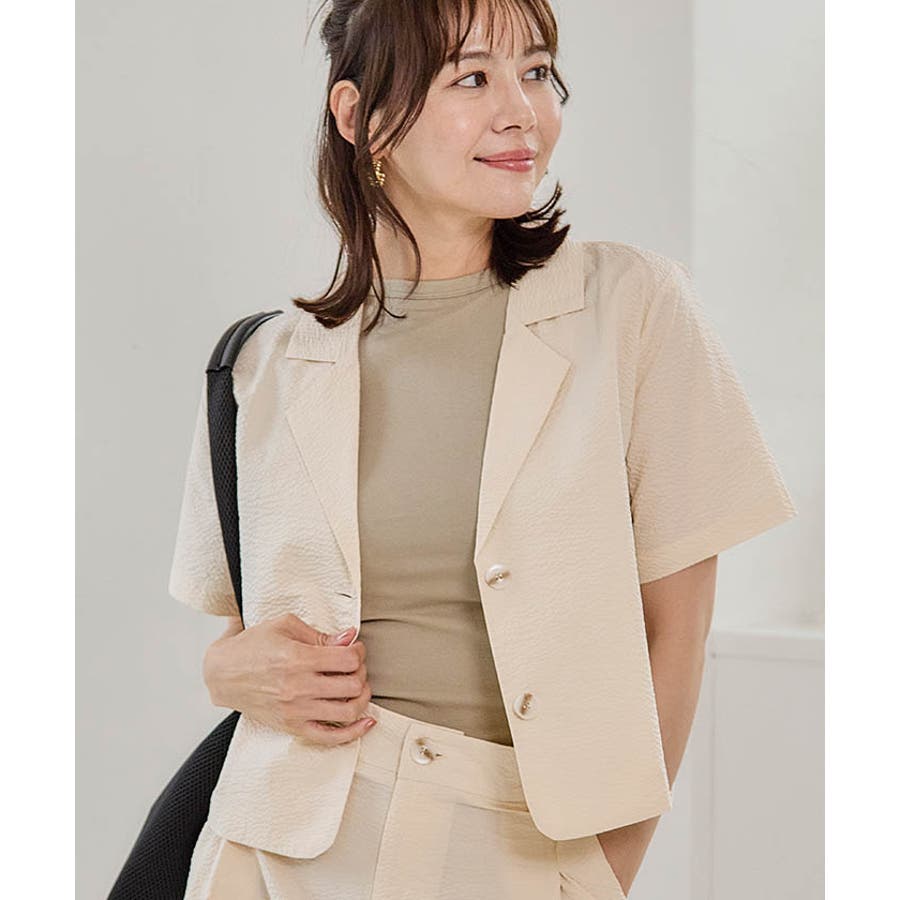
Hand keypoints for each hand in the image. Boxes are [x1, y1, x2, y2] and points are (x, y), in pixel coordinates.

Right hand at [202, 612, 373, 745]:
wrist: (223, 674)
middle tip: (354, 666)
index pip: (348, 659)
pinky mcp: (292, 727)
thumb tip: (349, 637)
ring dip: (362, 698)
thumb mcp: (285, 626)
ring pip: (348, 711)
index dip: (358, 651)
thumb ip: (320, 634)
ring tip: (357, 688)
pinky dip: (354, 732)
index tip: (354, 648)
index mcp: (297, 658)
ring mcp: (296, 710)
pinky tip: (367, 722)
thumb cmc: (252, 646)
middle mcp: (298, 687)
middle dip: (361, 672)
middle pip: (353, 684)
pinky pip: (330, 737)